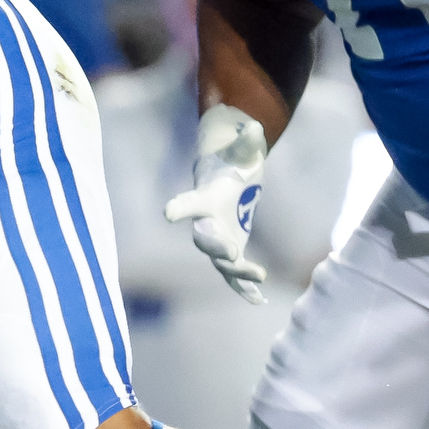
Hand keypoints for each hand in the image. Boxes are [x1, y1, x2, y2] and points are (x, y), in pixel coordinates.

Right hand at [163, 103, 269, 303]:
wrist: (229, 184)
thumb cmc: (233, 164)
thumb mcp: (243, 151)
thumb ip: (246, 142)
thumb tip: (255, 127)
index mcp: (206, 199)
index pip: (189, 204)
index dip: (180, 208)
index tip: (168, 212)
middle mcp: (207, 225)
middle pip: (205, 240)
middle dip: (216, 247)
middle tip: (231, 254)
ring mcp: (218, 242)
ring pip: (221, 264)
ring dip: (238, 273)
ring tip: (259, 278)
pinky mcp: (230, 254)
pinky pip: (234, 277)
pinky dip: (245, 289)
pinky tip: (260, 301)